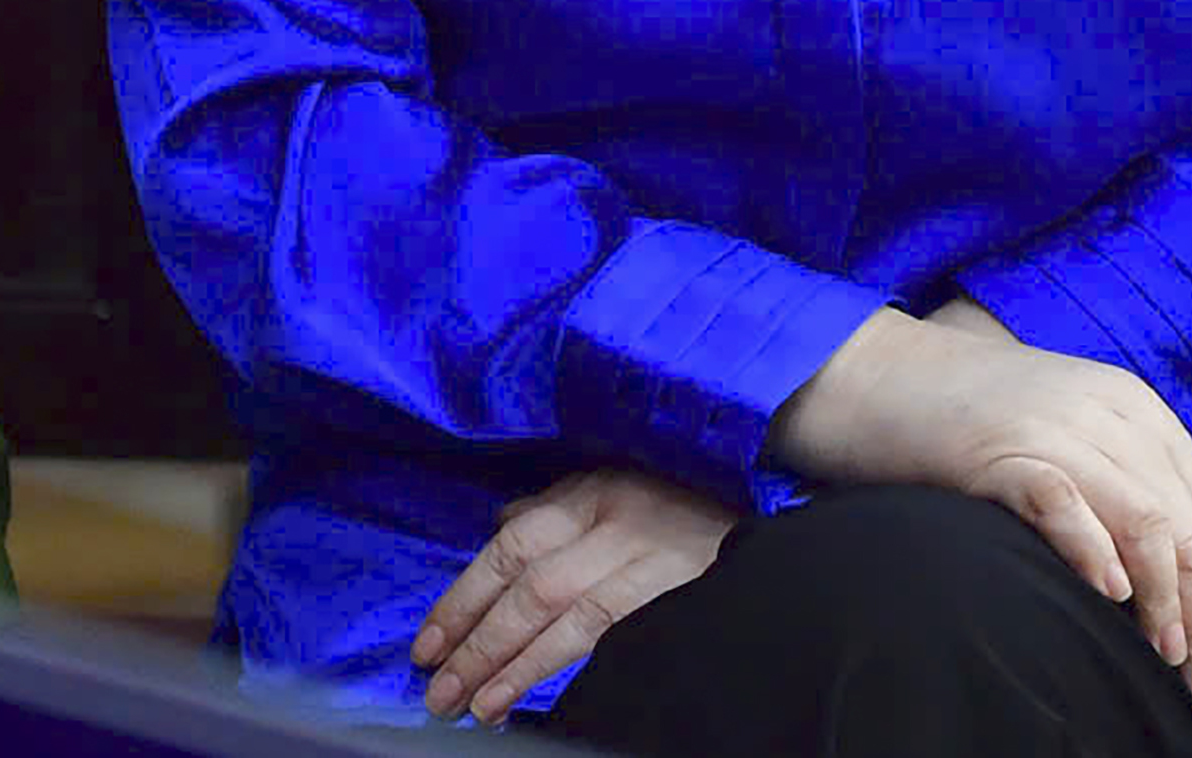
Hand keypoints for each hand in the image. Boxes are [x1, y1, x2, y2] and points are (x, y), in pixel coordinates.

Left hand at [412, 469, 738, 722]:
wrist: (765, 496)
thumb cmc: (681, 494)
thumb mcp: (612, 483)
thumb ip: (554, 506)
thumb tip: (499, 525)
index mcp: (588, 492)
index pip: (509, 548)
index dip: (463, 599)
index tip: (426, 645)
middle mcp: (612, 522)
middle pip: (529, 588)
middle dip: (477, 643)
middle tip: (438, 691)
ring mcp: (646, 558)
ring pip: (564, 617)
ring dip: (511, 667)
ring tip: (473, 707)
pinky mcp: (675, 592)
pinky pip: (606, 634)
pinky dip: (559, 666)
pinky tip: (524, 694)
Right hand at [772, 303, 1191, 716]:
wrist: (882, 374)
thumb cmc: (974, 420)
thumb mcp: (1073, 437)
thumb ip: (1126, 484)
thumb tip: (1178, 579)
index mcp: (1139, 412)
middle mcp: (1112, 415)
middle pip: (1190, 527)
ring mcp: (1059, 428)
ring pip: (1145, 520)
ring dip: (1167, 600)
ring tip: (1167, 657)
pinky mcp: (1003, 449)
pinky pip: (1065, 501)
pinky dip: (1095, 550)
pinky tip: (1110, 595)